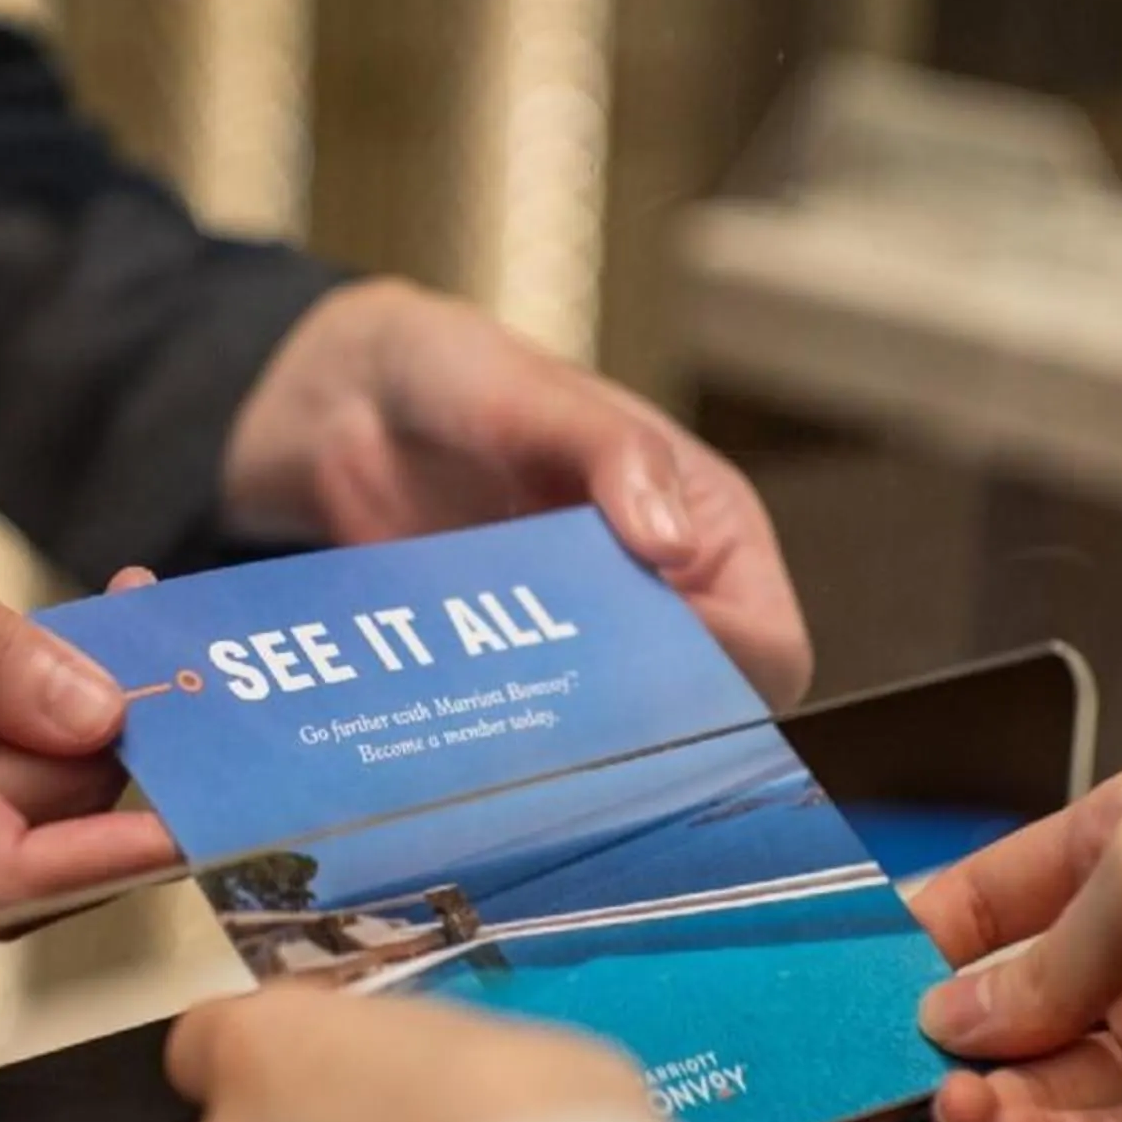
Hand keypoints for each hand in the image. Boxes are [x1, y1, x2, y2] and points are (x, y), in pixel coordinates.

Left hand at [220, 279, 811, 705]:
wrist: (352, 406)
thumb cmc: (464, 376)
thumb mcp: (538, 397)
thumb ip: (614, 454)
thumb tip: (672, 544)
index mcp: (713, 535)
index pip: (769, 648)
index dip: (728, 672)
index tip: (641, 661)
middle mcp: (670, 604)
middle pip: (707, 716)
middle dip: (651, 723)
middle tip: (567, 711)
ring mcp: (591, 648)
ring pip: (621, 741)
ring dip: (575, 742)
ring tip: (512, 727)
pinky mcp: (516, 676)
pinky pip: (536, 737)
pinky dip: (513, 745)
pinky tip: (464, 737)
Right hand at [908, 764, 1121, 1121]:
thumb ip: (1039, 950)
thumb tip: (944, 1018)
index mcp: (1115, 857)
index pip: (983, 907)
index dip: (913, 944)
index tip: (839, 984)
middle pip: (998, 1012)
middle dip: (934, 1040)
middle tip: (874, 1071)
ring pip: (1038, 1089)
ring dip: (985, 1101)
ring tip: (958, 1107)